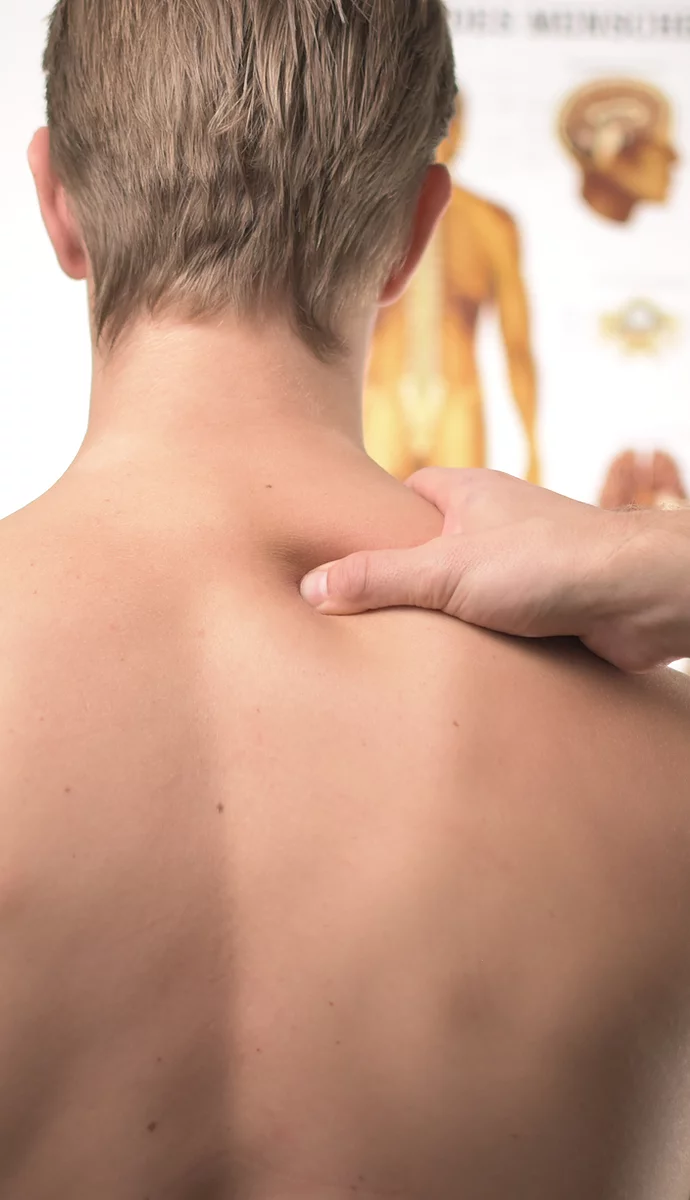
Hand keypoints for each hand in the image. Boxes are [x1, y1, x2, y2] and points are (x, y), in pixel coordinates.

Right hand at [300, 468, 689, 672]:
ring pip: (461, 591)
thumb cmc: (548, 563)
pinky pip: (493, 622)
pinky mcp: (543, 604)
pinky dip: (474, 642)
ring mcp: (520, 563)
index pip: (403, 498)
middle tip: (355, 617)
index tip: (336, 559)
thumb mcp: (444, 570)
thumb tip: (310, 588)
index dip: (370, 527)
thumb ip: (376, 579)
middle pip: (427, 550)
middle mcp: (493, 522)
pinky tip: (449, 668)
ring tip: (393, 648)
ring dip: (439, 619)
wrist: (638, 597)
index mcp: (466, 493)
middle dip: (400, 583)